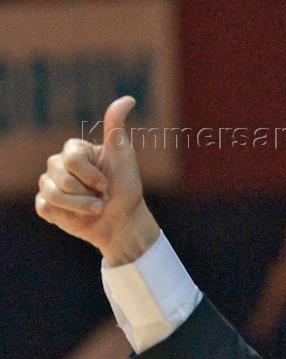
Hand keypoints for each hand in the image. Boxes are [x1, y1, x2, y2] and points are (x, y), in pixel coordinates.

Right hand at [35, 95, 158, 263]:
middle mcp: (58, 164)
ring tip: (95, 209)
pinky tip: (78, 216)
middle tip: (101, 198)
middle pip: (60, 178)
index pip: (72, 160)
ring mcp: (50, 184)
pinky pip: (45, 207)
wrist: (124, 222)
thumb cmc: (125, 188)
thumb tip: (128, 98)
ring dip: (80, 207)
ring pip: (53, 194)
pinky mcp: (47, 206)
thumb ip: (116, 127)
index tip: (106, 184)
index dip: (92, 176)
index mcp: (73, 150)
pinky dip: (65, 215)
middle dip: (87, 194)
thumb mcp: (123, 155)